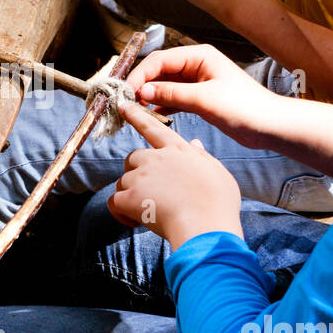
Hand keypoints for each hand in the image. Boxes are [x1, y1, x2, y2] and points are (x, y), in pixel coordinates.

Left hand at [107, 102, 242, 247]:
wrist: (205, 226)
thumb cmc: (218, 203)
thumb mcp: (218, 172)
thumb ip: (202, 156)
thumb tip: (195, 143)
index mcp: (178, 150)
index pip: (153, 127)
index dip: (137, 116)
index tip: (123, 106)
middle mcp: (155, 158)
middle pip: (133, 159)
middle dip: (136, 174)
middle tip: (151, 194)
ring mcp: (140, 177)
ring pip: (123, 182)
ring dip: (131, 196)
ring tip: (150, 212)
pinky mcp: (129, 197)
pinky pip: (114, 202)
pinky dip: (120, 213)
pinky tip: (134, 222)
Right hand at [126, 44, 280, 148]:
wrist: (269, 126)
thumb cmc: (243, 107)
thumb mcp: (204, 99)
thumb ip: (171, 94)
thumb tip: (142, 92)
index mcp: (199, 55)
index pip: (159, 60)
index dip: (140, 75)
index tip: (126, 91)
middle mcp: (196, 64)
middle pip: (159, 70)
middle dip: (142, 84)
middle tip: (126, 101)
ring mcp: (196, 81)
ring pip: (164, 85)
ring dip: (150, 96)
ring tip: (135, 110)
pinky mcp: (198, 98)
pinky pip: (172, 98)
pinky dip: (161, 106)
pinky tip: (152, 116)